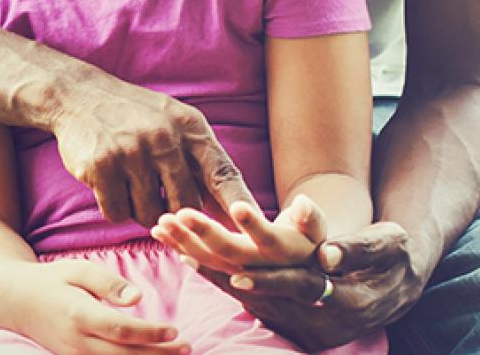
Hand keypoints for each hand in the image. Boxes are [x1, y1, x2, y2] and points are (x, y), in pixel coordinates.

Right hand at [13, 259, 189, 354]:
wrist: (17, 302)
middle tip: (188, 348)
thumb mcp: (78, 269)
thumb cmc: (53, 280)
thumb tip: (138, 297)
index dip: (151, 334)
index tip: (175, 330)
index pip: (121, 331)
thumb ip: (108, 282)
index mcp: (79, 315)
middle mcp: (77, 343)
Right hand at [53, 71, 256, 226]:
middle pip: (187, 205)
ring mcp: (132, 151)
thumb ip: (199, 158)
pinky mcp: (102, 166)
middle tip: (162, 203)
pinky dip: (115, 208)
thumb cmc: (135, 115)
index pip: (223, 173)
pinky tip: (111, 184)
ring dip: (142, 211)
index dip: (241, 204)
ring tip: (133, 185)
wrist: (79, 95)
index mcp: (189, 126)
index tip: (257, 228)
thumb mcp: (174, 120)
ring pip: (150, 214)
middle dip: (178, 215)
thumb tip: (229, 208)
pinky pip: (118, 213)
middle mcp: (165, 137)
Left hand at [152, 196, 326, 273]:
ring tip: (161, 222)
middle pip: (231, 251)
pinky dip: (180, 249)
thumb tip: (302, 205)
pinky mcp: (226, 273)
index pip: (268, 239)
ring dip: (183, 241)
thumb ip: (311, 217)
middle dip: (205, 232)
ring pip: (210, 260)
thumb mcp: (317, 228)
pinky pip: (201, 263)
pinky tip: (161, 236)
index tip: (237, 207)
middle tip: (181, 212)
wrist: (306, 275)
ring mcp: (241, 273)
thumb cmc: (311, 239)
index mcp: (283, 251)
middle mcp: (260, 267)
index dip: (254, 226)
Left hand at [206, 222, 426, 348]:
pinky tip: (196, 262)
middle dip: (225, 275)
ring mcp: (309, 330)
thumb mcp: (386, 244)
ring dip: (217, 277)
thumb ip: (358, 249)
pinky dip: (227, 285)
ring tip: (181, 251)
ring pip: (254, 303)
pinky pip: (256, 306)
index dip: (268, 281)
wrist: (398, 285)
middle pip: (266, 299)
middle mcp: (323, 323)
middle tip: (189, 253)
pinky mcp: (297, 327)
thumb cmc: (394, 256)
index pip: (300, 291)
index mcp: (347, 303)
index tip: (236, 272)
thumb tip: (327, 254)